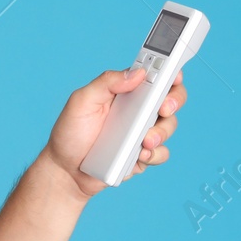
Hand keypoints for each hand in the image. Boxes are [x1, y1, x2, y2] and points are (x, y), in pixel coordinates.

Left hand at [43, 65, 187, 198]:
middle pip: (171, 99)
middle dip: (174, 101)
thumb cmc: (71, 132)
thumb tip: (138, 73)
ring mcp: (142, 133)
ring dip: (162, 132)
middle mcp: (138, 110)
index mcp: (126, 91)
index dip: (169, 71)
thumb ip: (107, 82)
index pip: (154, 75)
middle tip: (164, 108)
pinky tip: (140, 155)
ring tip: (144, 140)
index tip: (172, 75)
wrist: (66, 169)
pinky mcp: (143, 155)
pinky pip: (161, 153)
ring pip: (169, 127)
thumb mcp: (82, 100)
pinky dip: (154, 154)